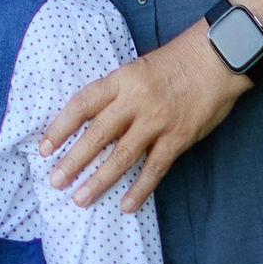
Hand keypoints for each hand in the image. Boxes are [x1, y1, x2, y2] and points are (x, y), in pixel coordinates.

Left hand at [41, 19, 245, 211]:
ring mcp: (157, 121)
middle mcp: (135, 100)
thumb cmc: (176, 62)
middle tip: (55, 181)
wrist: (218, 58)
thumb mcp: (138, 68)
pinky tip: (126, 205)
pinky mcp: (178, 137)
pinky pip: (155, 168)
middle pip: (97, 135)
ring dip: (99, 180)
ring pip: (122, 156)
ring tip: (81, 198)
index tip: (44, 148)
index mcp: (121, 79)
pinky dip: (140, 189)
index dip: (60, 127)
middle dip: (73, 161)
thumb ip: (117, 93)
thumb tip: (91, 121)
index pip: (82, 105)